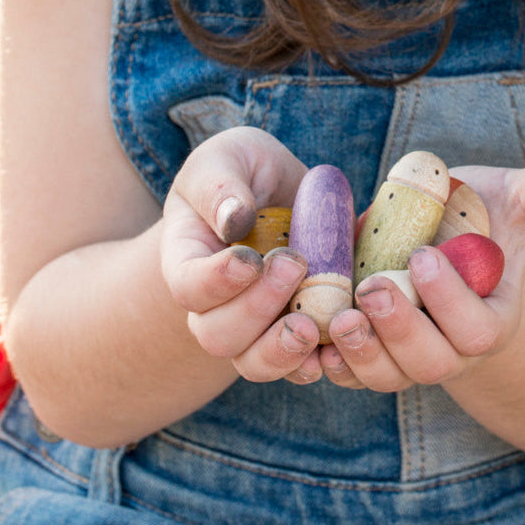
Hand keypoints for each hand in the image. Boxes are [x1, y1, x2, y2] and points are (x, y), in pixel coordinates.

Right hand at [160, 127, 325, 384]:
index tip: (250, 258)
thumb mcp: (227, 157)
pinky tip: (337, 344)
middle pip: (217, 334)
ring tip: (311, 326)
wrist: (278, 193)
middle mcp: (214, 303)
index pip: (187, 286)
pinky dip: (316, 363)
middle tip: (295, 264)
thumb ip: (220, 185)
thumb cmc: (243, 171)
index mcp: (188, 258)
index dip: (216, 282)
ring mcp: (253, 325)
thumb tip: (233, 219)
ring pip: (253, 363)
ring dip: (282, 351)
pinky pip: (297, 367)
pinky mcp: (293, 332)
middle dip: (257, 308)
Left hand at [319, 154, 524, 391]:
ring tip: (339, 317)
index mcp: (494, 318)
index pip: (479, 330)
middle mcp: (454, 350)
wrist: (444, 236)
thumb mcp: (514, 199)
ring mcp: (410, 356)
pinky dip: (331, 363)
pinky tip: (311, 337)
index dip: (450, 302)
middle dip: (399, 331)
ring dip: (361, 353)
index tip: (422, 257)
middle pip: (432, 363)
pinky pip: (351, 374)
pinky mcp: (372, 352)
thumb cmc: (484, 215)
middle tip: (371, 289)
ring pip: (388, 375)